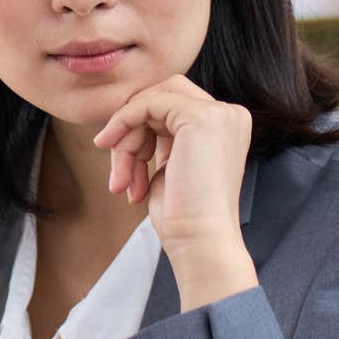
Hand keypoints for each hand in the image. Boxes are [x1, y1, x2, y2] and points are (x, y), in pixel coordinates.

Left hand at [92, 75, 250, 246]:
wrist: (199, 240)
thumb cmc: (182, 216)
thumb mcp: (170, 167)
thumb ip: (161, 139)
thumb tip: (126, 120)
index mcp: (224, 126)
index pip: (172, 107)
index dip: (141, 129)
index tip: (122, 165)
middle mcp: (228, 115)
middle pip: (162, 98)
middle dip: (132, 130)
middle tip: (120, 173)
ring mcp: (218, 114)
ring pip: (151, 102)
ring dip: (125, 140)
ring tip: (122, 181)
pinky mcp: (201, 117)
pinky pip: (147, 103)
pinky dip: (122, 123)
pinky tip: (110, 148)